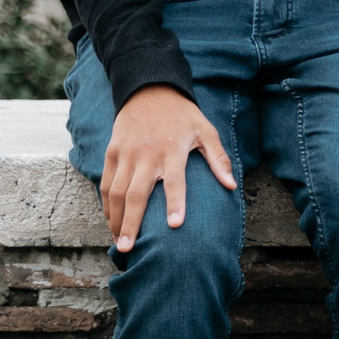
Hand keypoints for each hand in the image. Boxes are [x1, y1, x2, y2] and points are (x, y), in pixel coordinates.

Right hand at [100, 86, 234, 251]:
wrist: (148, 89)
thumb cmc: (182, 114)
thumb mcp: (206, 129)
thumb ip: (218, 158)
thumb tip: (232, 185)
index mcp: (172, 150)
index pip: (175, 180)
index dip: (176, 203)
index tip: (176, 225)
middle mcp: (146, 154)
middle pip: (135, 194)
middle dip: (131, 223)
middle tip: (128, 249)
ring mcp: (126, 154)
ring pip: (116, 192)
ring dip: (115, 219)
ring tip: (119, 242)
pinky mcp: (112, 152)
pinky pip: (105, 182)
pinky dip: (106, 204)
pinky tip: (110, 221)